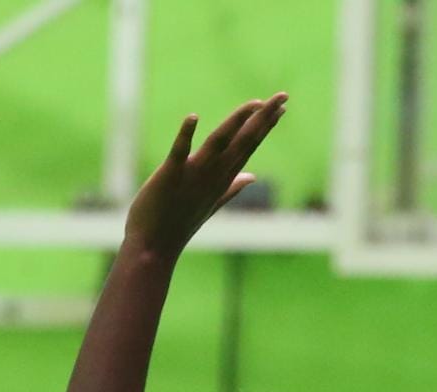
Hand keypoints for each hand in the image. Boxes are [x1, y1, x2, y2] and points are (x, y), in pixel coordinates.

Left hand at [124, 95, 287, 258]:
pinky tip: (194, 116)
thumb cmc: (179, 226)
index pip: (248, 146)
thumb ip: (232, 187)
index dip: (264, 125)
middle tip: (282, 96)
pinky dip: (186, 135)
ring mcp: (193, 176)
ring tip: (255, 103)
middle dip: (263, 118)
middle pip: (242, 141)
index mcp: (221, 180)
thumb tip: (252, 177)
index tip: (281, 106)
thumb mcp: (211, 204)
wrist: (153, 250)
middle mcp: (212, 176)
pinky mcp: (169, 176)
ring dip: (237, 122)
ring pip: (219, 143)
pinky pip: (179, 152)